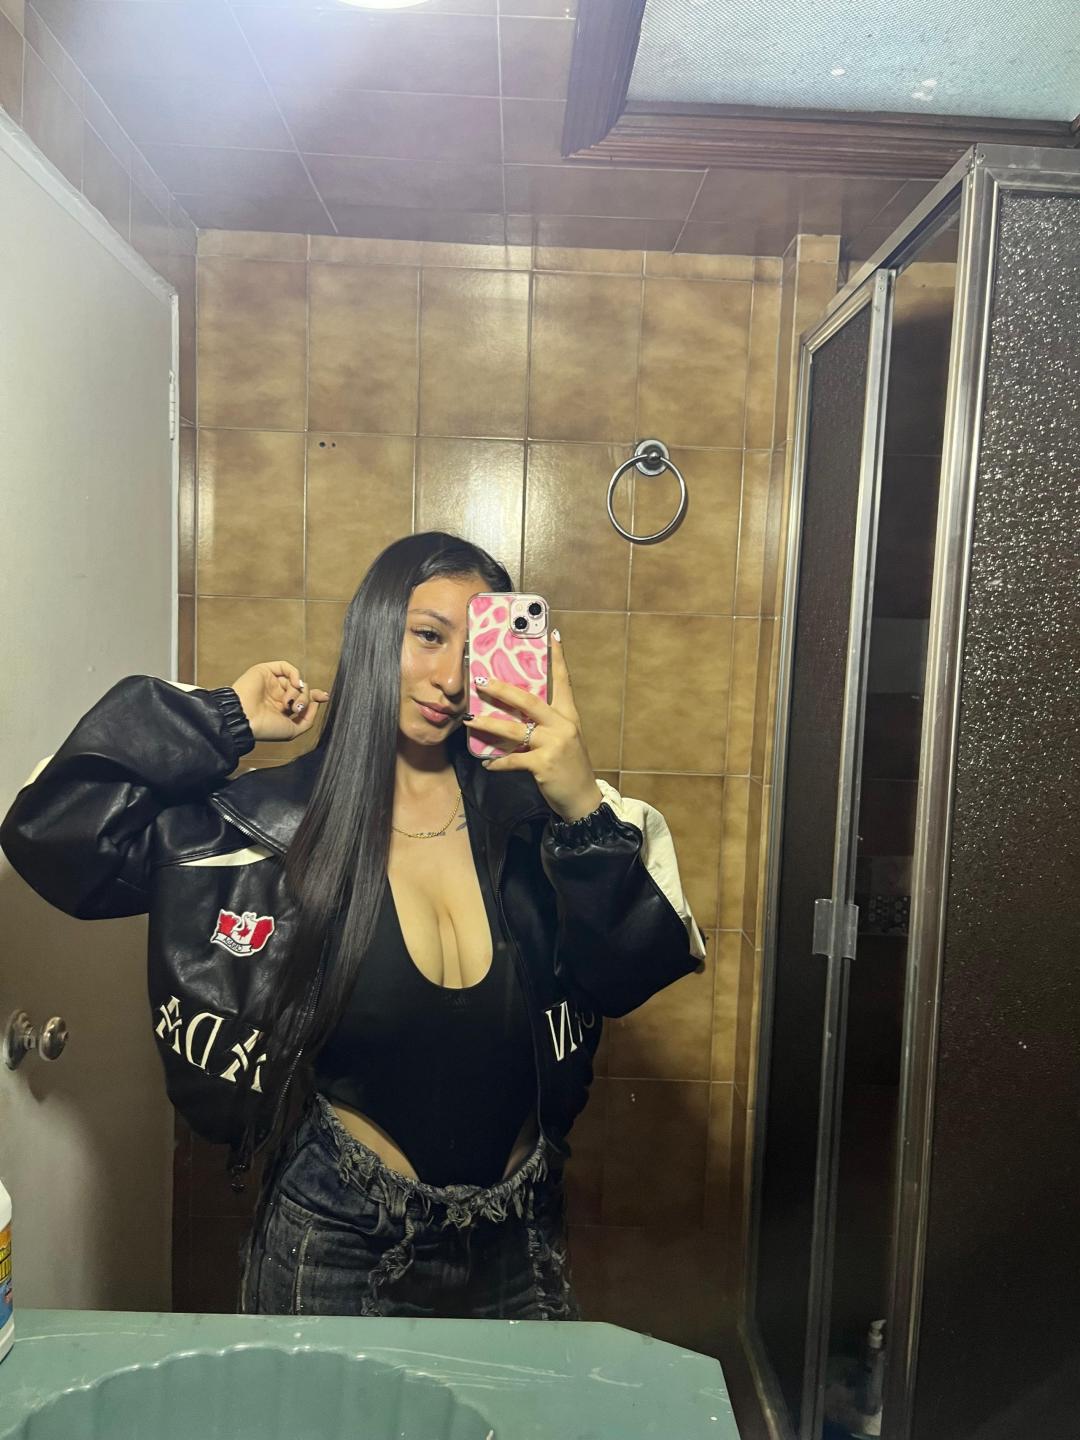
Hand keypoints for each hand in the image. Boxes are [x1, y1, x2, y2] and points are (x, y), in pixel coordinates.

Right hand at [230, 661, 329, 742]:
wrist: (244, 719)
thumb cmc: (265, 728)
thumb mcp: (293, 730)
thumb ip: (308, 719)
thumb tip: (317, 702)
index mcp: (281, 709)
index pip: (302, 698)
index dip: (315, 696)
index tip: (325, 697)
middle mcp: (276, 695)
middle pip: (302, 690)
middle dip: (306, 698)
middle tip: (297, 708)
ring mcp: (270, 683)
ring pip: (295, 680)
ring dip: (298, 692)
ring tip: (290, 703)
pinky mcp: (264, 672)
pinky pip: (285, 667)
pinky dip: (294, 674)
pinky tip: (295, 684)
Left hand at [462, 632, 602, 822]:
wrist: (582, 798)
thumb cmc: (569, 766)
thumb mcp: (563, 739)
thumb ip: (544, 723)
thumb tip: (514, 712)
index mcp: (568, 715)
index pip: (563, 681)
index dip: (557, 658)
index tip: (551, 635)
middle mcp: (562, 725)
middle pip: (528, 700)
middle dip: (502, 690)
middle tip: (481, 680)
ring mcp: (553, 744)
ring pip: (514, 730)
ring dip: (488, 725)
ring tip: (470, 721)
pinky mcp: (543, 765)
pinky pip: (513, 760)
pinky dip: (497, 762)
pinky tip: (487, 763)